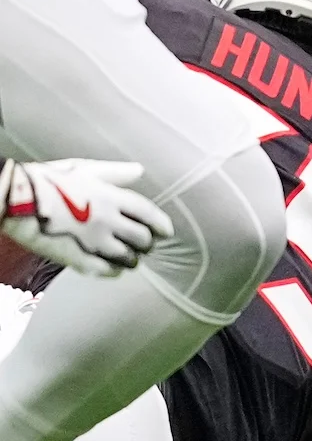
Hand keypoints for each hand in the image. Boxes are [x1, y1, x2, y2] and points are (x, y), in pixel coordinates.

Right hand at [0, 159, 173, 277]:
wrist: (14, 199)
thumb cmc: (46, 180)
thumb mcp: (83, 169)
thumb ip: (114, 173)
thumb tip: (139, 171)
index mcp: (111, 197)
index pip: (149, 214)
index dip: (161, 225)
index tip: (166, 232)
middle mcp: (107, 220)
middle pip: (143, 239)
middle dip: (146, 243)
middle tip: (143, 245)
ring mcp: (93, 241)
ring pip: (128, 258)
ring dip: (132, 259)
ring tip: (129, 258)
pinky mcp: (77, 258)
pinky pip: (107, 271)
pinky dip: (114, 271)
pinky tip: (113, 268)